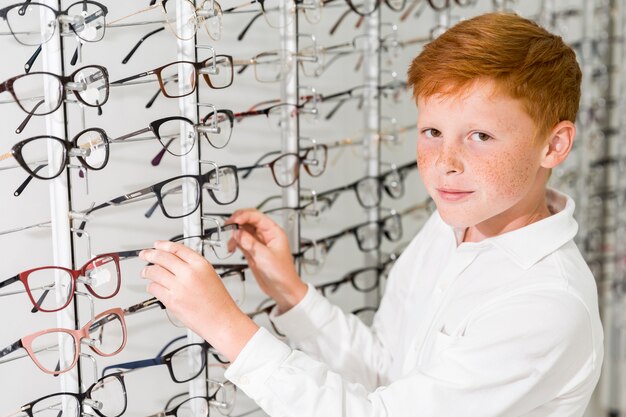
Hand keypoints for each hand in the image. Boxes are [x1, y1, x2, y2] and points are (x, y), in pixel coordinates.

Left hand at [139, 240, 257, 361]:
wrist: (221, 320)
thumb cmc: (218, 302)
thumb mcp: (210, 275)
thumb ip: (193, 266)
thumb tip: (174, 260)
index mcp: (200, 264)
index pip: (176, 248)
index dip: (163, 245)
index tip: (156, 245)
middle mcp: (189, 273)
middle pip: (162, 257)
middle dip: (149, 255)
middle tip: (144, 255)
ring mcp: (179, 287)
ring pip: (154, 272)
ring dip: (147, 271)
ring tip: (145, 272)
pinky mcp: (171, 301)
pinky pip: (154, 288)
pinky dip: (151, 286)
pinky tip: (153, 286)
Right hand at [228, 209, 306, 313]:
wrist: (283, 289)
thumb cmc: (282, 274)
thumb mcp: (264, 257)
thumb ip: (249, 243)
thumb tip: (237, 232)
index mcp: (274, 232)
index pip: (257, 216)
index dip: (244, 216)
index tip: (234, 221)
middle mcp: (266, 235)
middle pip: (249, 220)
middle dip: (237, 221)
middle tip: (228, 226)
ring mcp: (259, 242)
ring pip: (243, 230)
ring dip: (234, 233)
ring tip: (230, 241)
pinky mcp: (253, 250)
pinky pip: (241, 240)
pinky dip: (234, 242)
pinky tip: (231, 247)